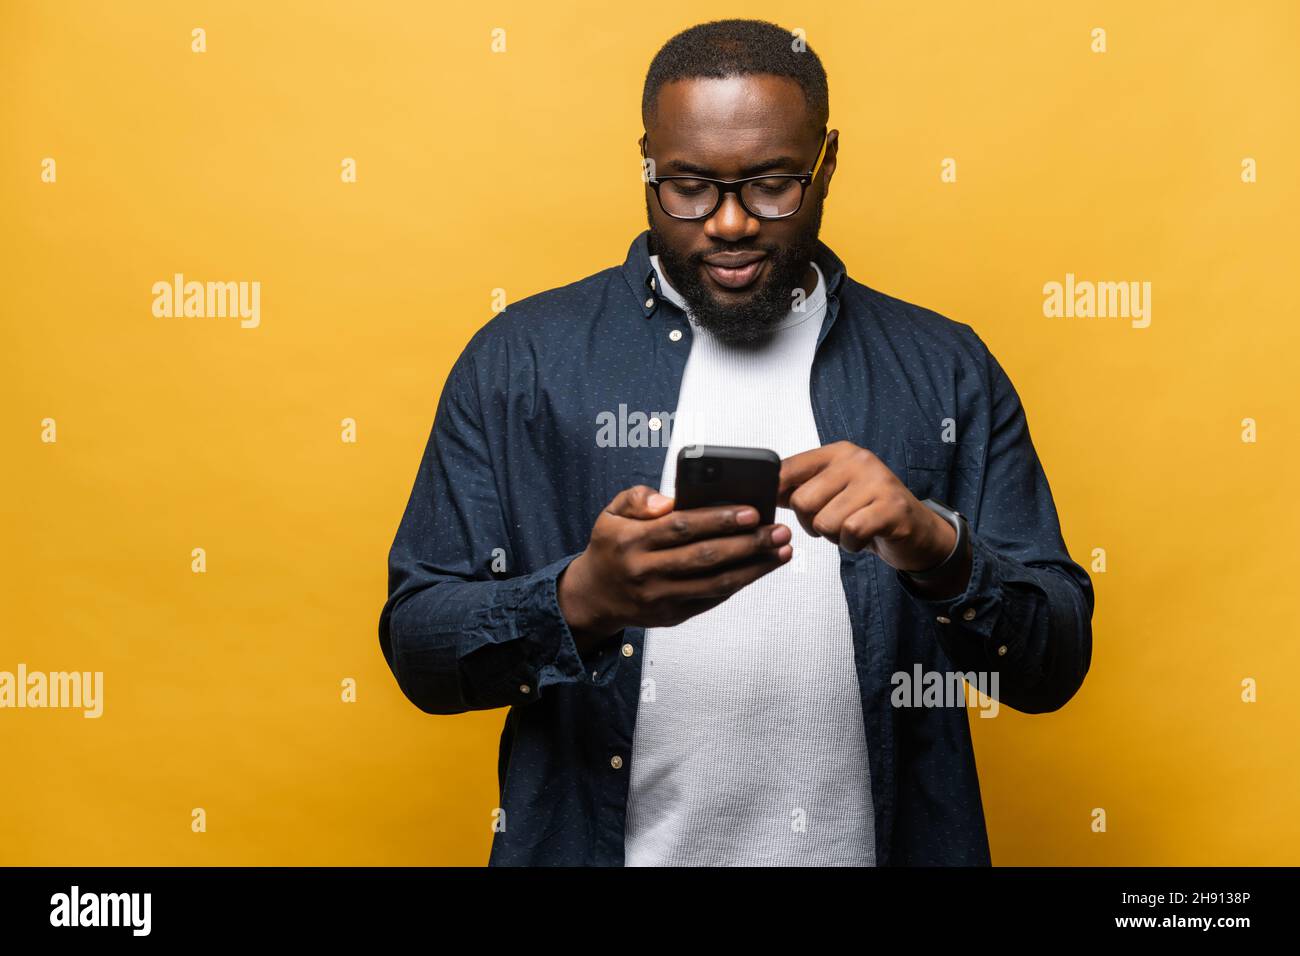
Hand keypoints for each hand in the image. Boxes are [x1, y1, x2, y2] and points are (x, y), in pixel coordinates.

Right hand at [557, 485, 792, 652]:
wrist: (594, 596)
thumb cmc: (612, 546)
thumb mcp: (611, 514)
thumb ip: (637, 498)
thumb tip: (666, 501)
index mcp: (631, 541)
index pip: (682, 527)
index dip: (719, 519)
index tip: (752, 510)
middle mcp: (645, 571)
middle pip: (705, 556)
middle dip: (748, 543)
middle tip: (779, 531)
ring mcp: (659, 597)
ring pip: (715, 583)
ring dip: (754, 567)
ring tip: (782, 551)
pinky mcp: (671, 616)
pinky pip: (711, 599)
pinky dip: (738, 584)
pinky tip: (759, 568)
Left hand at [777, 441, 958, 573]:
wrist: (917, 531)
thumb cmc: (867, 512)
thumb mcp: (832, 492)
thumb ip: (799, 488)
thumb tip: (760, 492)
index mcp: (838, 452)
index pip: (787, 469)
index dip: (775, 494)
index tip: (778, 508)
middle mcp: (857, 460)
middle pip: (803, 501)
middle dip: (811, 524)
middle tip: (834, 524)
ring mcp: (877, 481)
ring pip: (824, 522)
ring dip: (834, 537)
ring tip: (853, 528)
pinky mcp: (892, 507)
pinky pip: (850, 532)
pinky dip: (852, 544)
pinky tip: (865, 537)